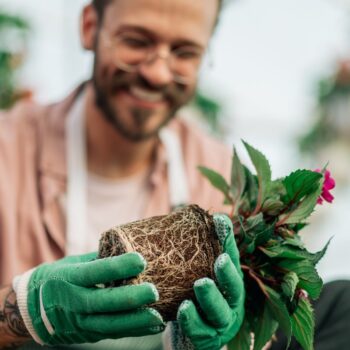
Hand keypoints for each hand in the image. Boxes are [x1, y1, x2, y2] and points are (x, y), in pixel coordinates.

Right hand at [14, 252, 164, 344]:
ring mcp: (80, 321)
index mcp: (69, 277)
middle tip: (153, 291)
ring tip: (157, 314)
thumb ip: (100, 258)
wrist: (31, 309)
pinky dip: (133, 331)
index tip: (140, 260)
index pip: (95, 272)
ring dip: (135, 321)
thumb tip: (130, 247)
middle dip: (129, 298)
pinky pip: (112, 334)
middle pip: (102, 302)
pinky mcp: (88, 333)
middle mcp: (73, 301)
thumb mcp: (73, 263)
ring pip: (108, 324)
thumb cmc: (58, 277)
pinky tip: (152, 325)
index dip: (117, 267)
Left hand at [174, 214, 244, 349]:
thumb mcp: (192, 275)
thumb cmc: (192, 298)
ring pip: (220, 312)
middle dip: (228, 272)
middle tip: (219, 260)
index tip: (220, 220)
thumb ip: (191, 254)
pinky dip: (192, 321)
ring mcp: (221, 323)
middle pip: (234, 286)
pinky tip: (183, 309)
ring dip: (211, 298)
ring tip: (201, 284)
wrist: (189, 338)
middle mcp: (230, 301)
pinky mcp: (207, 341)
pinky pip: (201, 333)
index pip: (231, 257)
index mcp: (228, 282)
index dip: (227, 239)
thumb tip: (177, 217)